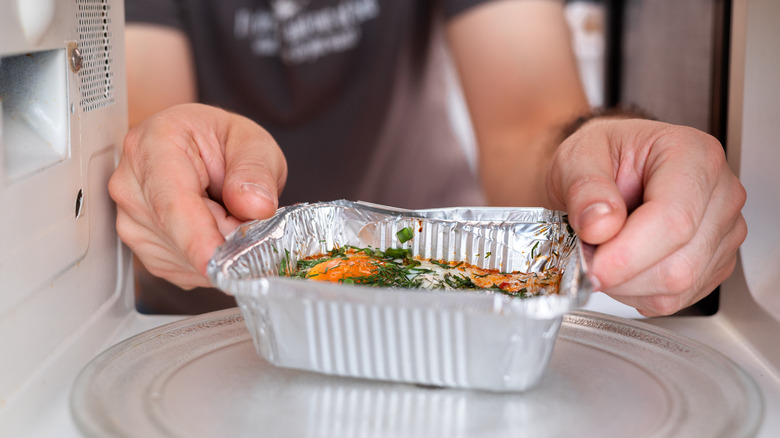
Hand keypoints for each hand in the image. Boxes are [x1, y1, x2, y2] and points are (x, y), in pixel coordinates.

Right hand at [108, 103, 286, 288]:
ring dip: (217, 250)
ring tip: (224, 213)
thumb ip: (256, 171)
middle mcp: (131, 184)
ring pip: (183, 259)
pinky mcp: (140, 247)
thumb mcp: (253, 142)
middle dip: (224, 240)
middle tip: (247, 216)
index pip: (172, 203)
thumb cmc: (221, 140)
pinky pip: (182, 270)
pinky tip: (211, 230)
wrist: (200, 148)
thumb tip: (255, 206)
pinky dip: (207, 260)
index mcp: (154, 145)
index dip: (196, 239)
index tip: (217, 263)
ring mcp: (130, 219)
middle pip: (179, 237)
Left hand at [547, 118, 746, 315]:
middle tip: (585, 253)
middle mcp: (720, 193)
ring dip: (626, 284)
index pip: (674, 220)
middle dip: (621, 273)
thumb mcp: (576, 156)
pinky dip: (637, 292)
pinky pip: (675, 299)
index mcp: (693, 156)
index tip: (592, 267)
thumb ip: (584, 188)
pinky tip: (623, 263)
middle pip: (680, 264)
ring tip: (603, 251)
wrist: (605, 168)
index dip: (628, 254)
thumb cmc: (600, 156)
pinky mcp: (714, 263)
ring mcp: (723, 232)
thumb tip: (600, 225)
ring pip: (678, 287)